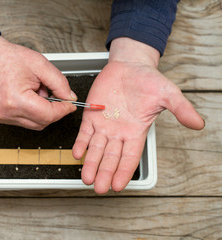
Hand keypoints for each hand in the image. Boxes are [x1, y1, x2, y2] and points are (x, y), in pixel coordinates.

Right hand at [0, 33, 76, 129]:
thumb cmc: (9, 58)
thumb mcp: (41, 65)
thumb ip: (60, 83)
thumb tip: (70, 98)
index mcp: (16, 100)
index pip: (48, 115)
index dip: (63, 110)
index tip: (70, 104)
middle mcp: (6, 112)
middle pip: (42, 123)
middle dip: (52, 110)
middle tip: (50, 91)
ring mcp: (2, 117)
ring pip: (35, 124)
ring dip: (42, 111)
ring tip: (35, 91)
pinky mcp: (0, 117)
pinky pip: (24, 121)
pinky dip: (32, 112)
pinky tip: (27, 97)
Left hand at [72, 38, 204, 193]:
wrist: (130, 65)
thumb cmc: (148, 80)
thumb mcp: (168, 94)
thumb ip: (181, 109)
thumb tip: (198, 124)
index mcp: (135, 131)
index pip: (129, 157)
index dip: (123, 172)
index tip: (117, 186)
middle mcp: (118, 132)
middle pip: (111, 157)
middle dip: (104, 172)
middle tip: (98, 188)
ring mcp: (104, 124)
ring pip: (96, 148)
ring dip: (90, 163)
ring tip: (86, 177)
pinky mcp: (92, 115)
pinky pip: (85, 132)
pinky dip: (80, 143)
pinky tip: (77, 153)